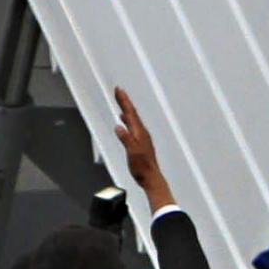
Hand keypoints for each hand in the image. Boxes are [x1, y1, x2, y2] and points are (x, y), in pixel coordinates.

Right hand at [114, 87, 172, 211]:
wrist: (150, 177)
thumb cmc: (142, 167)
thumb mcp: (132, 153)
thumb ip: (126, 139)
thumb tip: (119, 127)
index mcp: (139, 132)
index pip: (131, 113)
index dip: (124, 101)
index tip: (119, 90)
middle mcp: (142, 132)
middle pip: (132, 113)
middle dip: (125, 101)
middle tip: (119, 91)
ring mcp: (141, 136)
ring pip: (133, 119)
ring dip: (126, 109)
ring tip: (121, 102)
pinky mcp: (140, 142)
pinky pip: (133, 126)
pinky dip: (127, 120)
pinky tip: (124, 121)